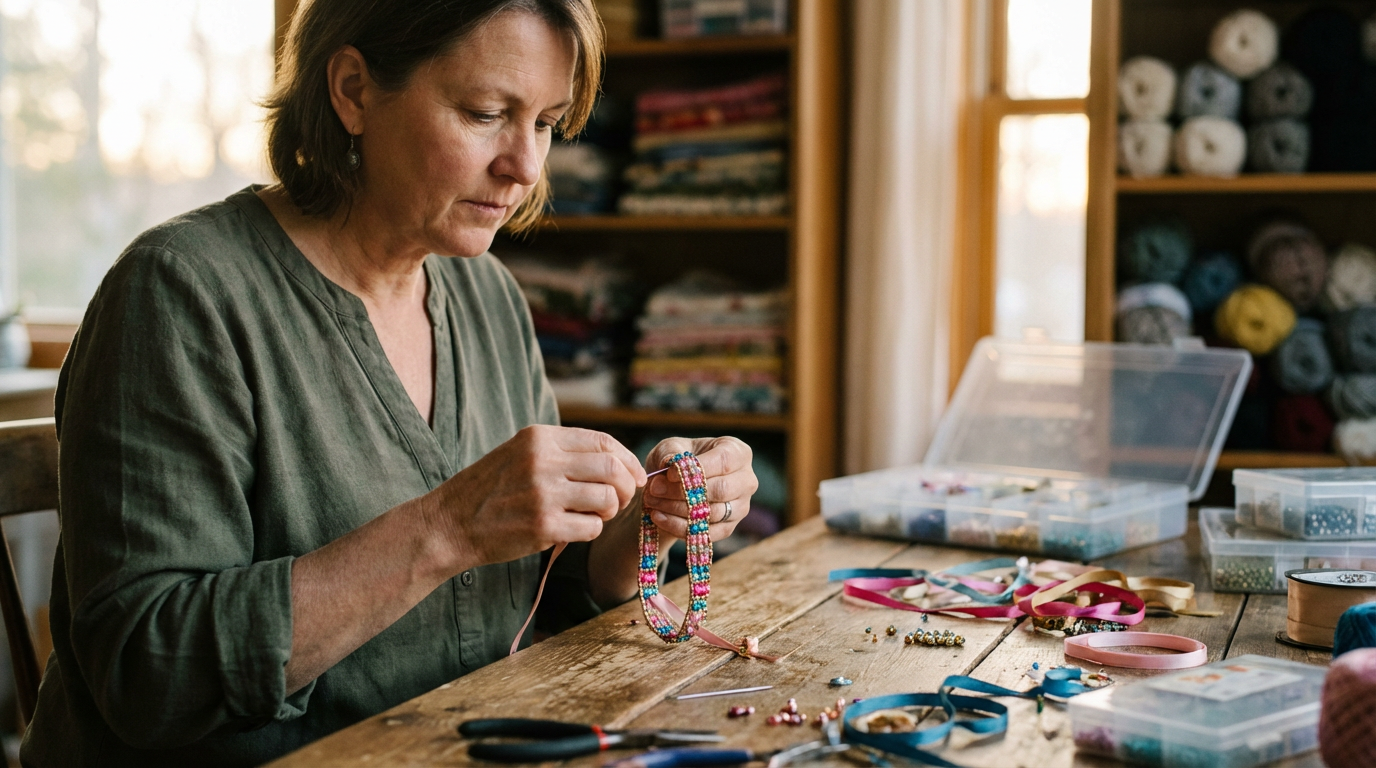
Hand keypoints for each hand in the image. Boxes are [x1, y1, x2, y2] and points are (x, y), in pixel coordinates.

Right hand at [423, 425, 645, 570]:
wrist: (450, 523)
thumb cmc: (490, 490)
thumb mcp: (520, 454)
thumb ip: (561, 452)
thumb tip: (616, 460)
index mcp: (539, 437)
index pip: (602, 441)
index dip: (627, 459)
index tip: (635, 476)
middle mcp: (542, 461)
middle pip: (611, 468)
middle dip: (625, 487)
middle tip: (618, 501)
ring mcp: (543, 494)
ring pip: (607, 498)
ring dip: (608, 511)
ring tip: (592, 516)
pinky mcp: (543, 526)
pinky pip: (591, 527)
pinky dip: (590, 531)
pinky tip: (573, 531)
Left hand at [642, 437, 756, 541]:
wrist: (672, 486)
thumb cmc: (677, 461)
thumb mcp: (670, 448)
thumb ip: (669, 453)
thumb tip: (670, 464)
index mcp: (737, 452)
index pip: (724, 461)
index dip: (696, 469)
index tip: (669, 473)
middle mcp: (746, 480)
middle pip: (722, 489)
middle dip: (684, 492)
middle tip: (655, 490)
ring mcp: (740, 506)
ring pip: (713, 513)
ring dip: (678, 510)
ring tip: (653, 502)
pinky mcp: (729, 527)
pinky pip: (708, 532)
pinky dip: (680, 527)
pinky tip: (659, 517)